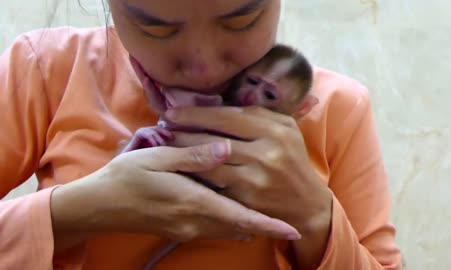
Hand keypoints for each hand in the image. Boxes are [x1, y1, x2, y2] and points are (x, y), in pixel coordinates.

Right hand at [50, 141, 300, 253]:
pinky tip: (238, 220)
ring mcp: (186, 229)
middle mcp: (194, 221)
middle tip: (289, 227)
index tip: (291, 229)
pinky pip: (213, 231)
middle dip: (264, 228)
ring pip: (227, 231)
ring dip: (249, 227)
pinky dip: (231, 226)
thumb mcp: (158, 159)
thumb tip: (227, 149)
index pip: (238, 216)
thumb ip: (194, 156)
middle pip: (238, 228)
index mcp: (192, 201)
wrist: (99, 206)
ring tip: (270, 222)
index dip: (266, 224)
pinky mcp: (179, 230)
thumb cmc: (126, 177)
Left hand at [164, 106, 332, 268]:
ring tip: (166, 145)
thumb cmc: (293, 160)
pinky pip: (212, 186)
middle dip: (183, 132)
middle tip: (163, 127)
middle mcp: (265, 154)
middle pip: (214, 140)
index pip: (228, 116)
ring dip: (183, 155)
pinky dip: (194, 176)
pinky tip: (180, 168)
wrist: (307, 204)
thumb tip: (222, 101)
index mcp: (275, 131)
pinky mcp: (245, 202)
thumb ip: (260, 114)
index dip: (197, 113)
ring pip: (208, 164)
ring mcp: (254, 180)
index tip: (173, 110)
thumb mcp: (286, 129)